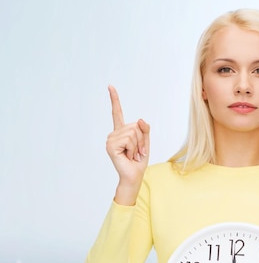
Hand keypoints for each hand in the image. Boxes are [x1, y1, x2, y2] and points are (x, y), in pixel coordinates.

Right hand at [105, 85, 149, 204]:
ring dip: (138, 146)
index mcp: (121, 132)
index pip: (117, 113)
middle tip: (137, 152)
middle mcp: (114, 134)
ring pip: (133, 132)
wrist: (134, 176)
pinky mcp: (110, 145)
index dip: (114, 99)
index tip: (110, 86)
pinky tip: (128, 156)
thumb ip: (145, 129)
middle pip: (135, 126)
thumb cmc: (139, 160)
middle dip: (141, 140)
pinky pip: (129, 139)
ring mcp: (111, 139)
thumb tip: (140, 119)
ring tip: (133, 154)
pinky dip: (133, 149)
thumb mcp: (145, 142)